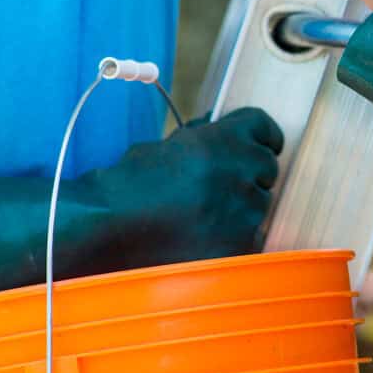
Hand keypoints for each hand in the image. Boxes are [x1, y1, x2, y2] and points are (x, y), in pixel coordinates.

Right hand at [0, 108, 282, 292]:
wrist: (106, 228)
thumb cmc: (128, 185)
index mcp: (222, 139)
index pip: (263, 127)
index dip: (261, 136)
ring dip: (241, 207)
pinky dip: (234, 237)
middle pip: (266, 166)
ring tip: (203, 217)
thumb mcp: (166, 147)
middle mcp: (238, 170)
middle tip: (219, 188)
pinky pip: (252, 236)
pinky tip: (205, 238)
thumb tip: (219, 128)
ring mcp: (242, 210)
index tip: (262, 144)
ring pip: (260, 204)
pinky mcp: (238, 245)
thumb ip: (202, 138)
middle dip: (248, 173)